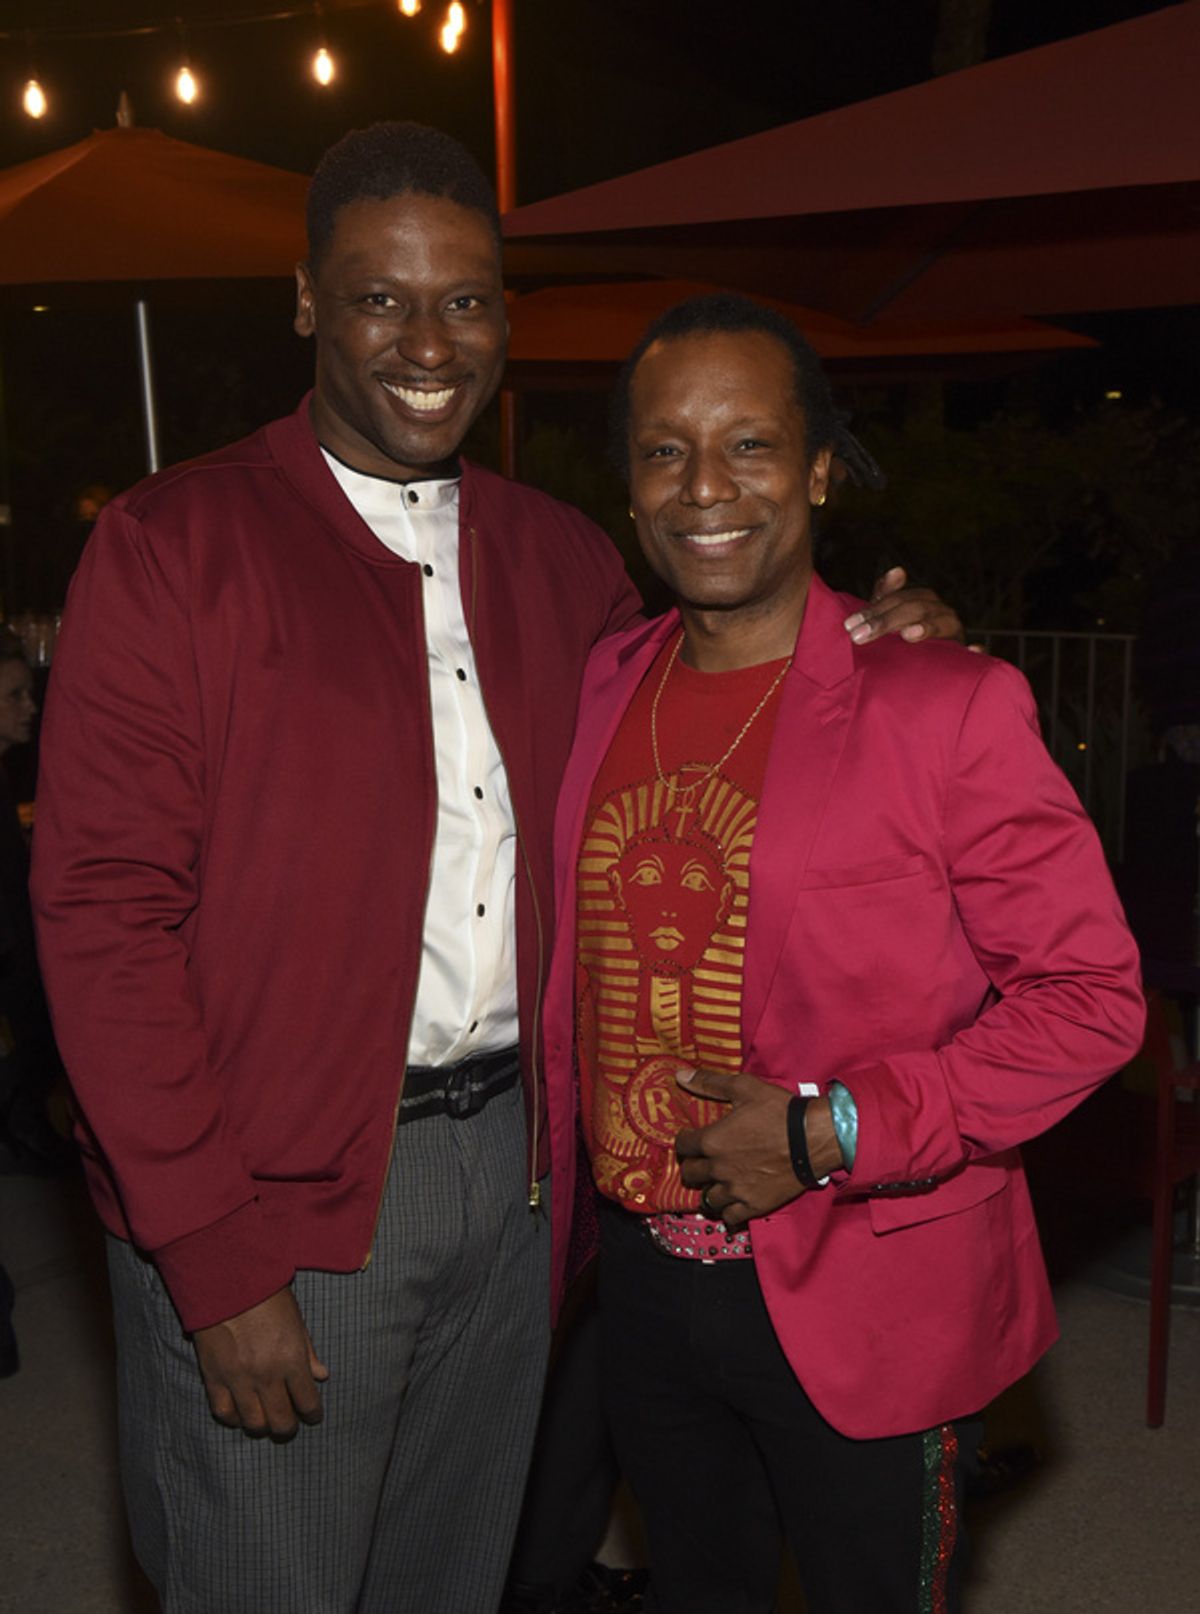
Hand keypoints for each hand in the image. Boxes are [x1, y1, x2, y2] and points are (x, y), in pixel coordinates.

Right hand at [193, 1286, 328, 1439]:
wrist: (227, 1280)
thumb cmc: (267, 1295)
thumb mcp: (296, 1319)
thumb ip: (308, 1351)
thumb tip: (321, 1375)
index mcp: (292, 1359)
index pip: (307, 1403)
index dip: (312, 1414)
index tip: (313, 1416)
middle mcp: (267, 1375)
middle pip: (281, 1421)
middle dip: (288, 1427)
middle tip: (290, 1423)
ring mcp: (238, 1379)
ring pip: (253, 1423)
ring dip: (262, 1426)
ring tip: (266, 1420)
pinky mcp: (214, 1377)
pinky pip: (224, 1412)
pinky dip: (234, 1418)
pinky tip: (240, 1413)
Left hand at [673, 1067, 841, 1228]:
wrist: (813, 1138)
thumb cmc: (779, 1111)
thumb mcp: (744, 1087)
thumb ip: (709, 1083)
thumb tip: (680, 1076)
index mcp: (711, 1141)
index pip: (682, 1146)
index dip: (684, 1141)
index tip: (691, 1139)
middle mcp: (718, 1168)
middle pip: (690, 1174)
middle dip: (693, 1166)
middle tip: (702, 1160)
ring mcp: (735, 1190)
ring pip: (708, 1199)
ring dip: (709, 1190)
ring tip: (718, 1183)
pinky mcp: (754, 1205)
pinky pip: (730, 1218)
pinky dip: (729, 1212)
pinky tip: (733, 1204)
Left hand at [843, 566, 965, 645]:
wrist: (928, 671)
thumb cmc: (904, 639)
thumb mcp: (891, 618)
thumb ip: (886, 595)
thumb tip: (898, 570)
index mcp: (925, 603)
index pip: (901, 598)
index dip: (876, 609)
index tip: (850, 625)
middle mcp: (942, 614)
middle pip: (917, 609)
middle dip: (887, 621)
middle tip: (860, 636)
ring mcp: (956, 635)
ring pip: (945, 624)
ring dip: (927, 628)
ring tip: (908, 634)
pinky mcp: (967, 657)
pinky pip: (975, 654)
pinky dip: (975, 651)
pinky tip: (972, 649)